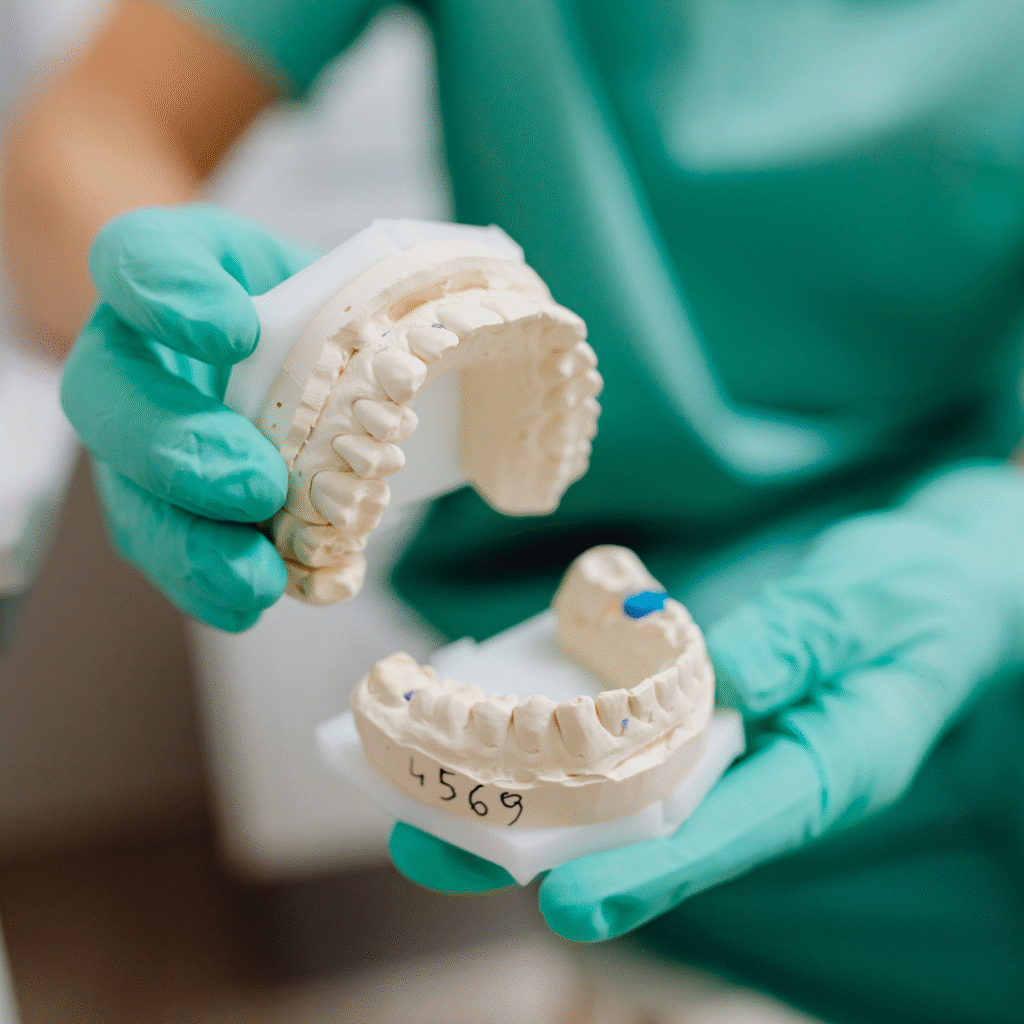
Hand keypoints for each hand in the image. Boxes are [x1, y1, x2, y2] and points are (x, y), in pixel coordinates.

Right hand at [61, 204, 315, 630]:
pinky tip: (249, 601)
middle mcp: (132, 356)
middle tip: (254, 485)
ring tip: (255, 577)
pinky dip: (206, 586)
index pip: (137, 260)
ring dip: (188, 544)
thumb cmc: (309, 308)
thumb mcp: (332, 276)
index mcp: (166, 274)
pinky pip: (164, 550)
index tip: (234, 333)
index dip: (169, 295)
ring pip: (127, 493)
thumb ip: (353, 297)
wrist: (290, 353)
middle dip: (178, 450)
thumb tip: (412, 356)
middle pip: (108, 396)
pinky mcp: (161, 505)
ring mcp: (137, 438)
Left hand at [389, 462, 1023, 937]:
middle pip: (647, 833)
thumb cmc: (917, 600)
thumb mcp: (871, 607)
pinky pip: (627, 747)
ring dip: (532, 807)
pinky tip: (495, 739)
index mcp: (824, 768)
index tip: (567, 907)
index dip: (649, 874)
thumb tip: (719, 676)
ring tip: (431, 810)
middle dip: (544, 850)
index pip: (729, 834)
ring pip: (623, 799)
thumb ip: (797, 640)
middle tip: (438, 850)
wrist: (936, 586)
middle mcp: (763, 775)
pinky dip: (562, 749)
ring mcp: (728, 750)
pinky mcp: (702, 720)